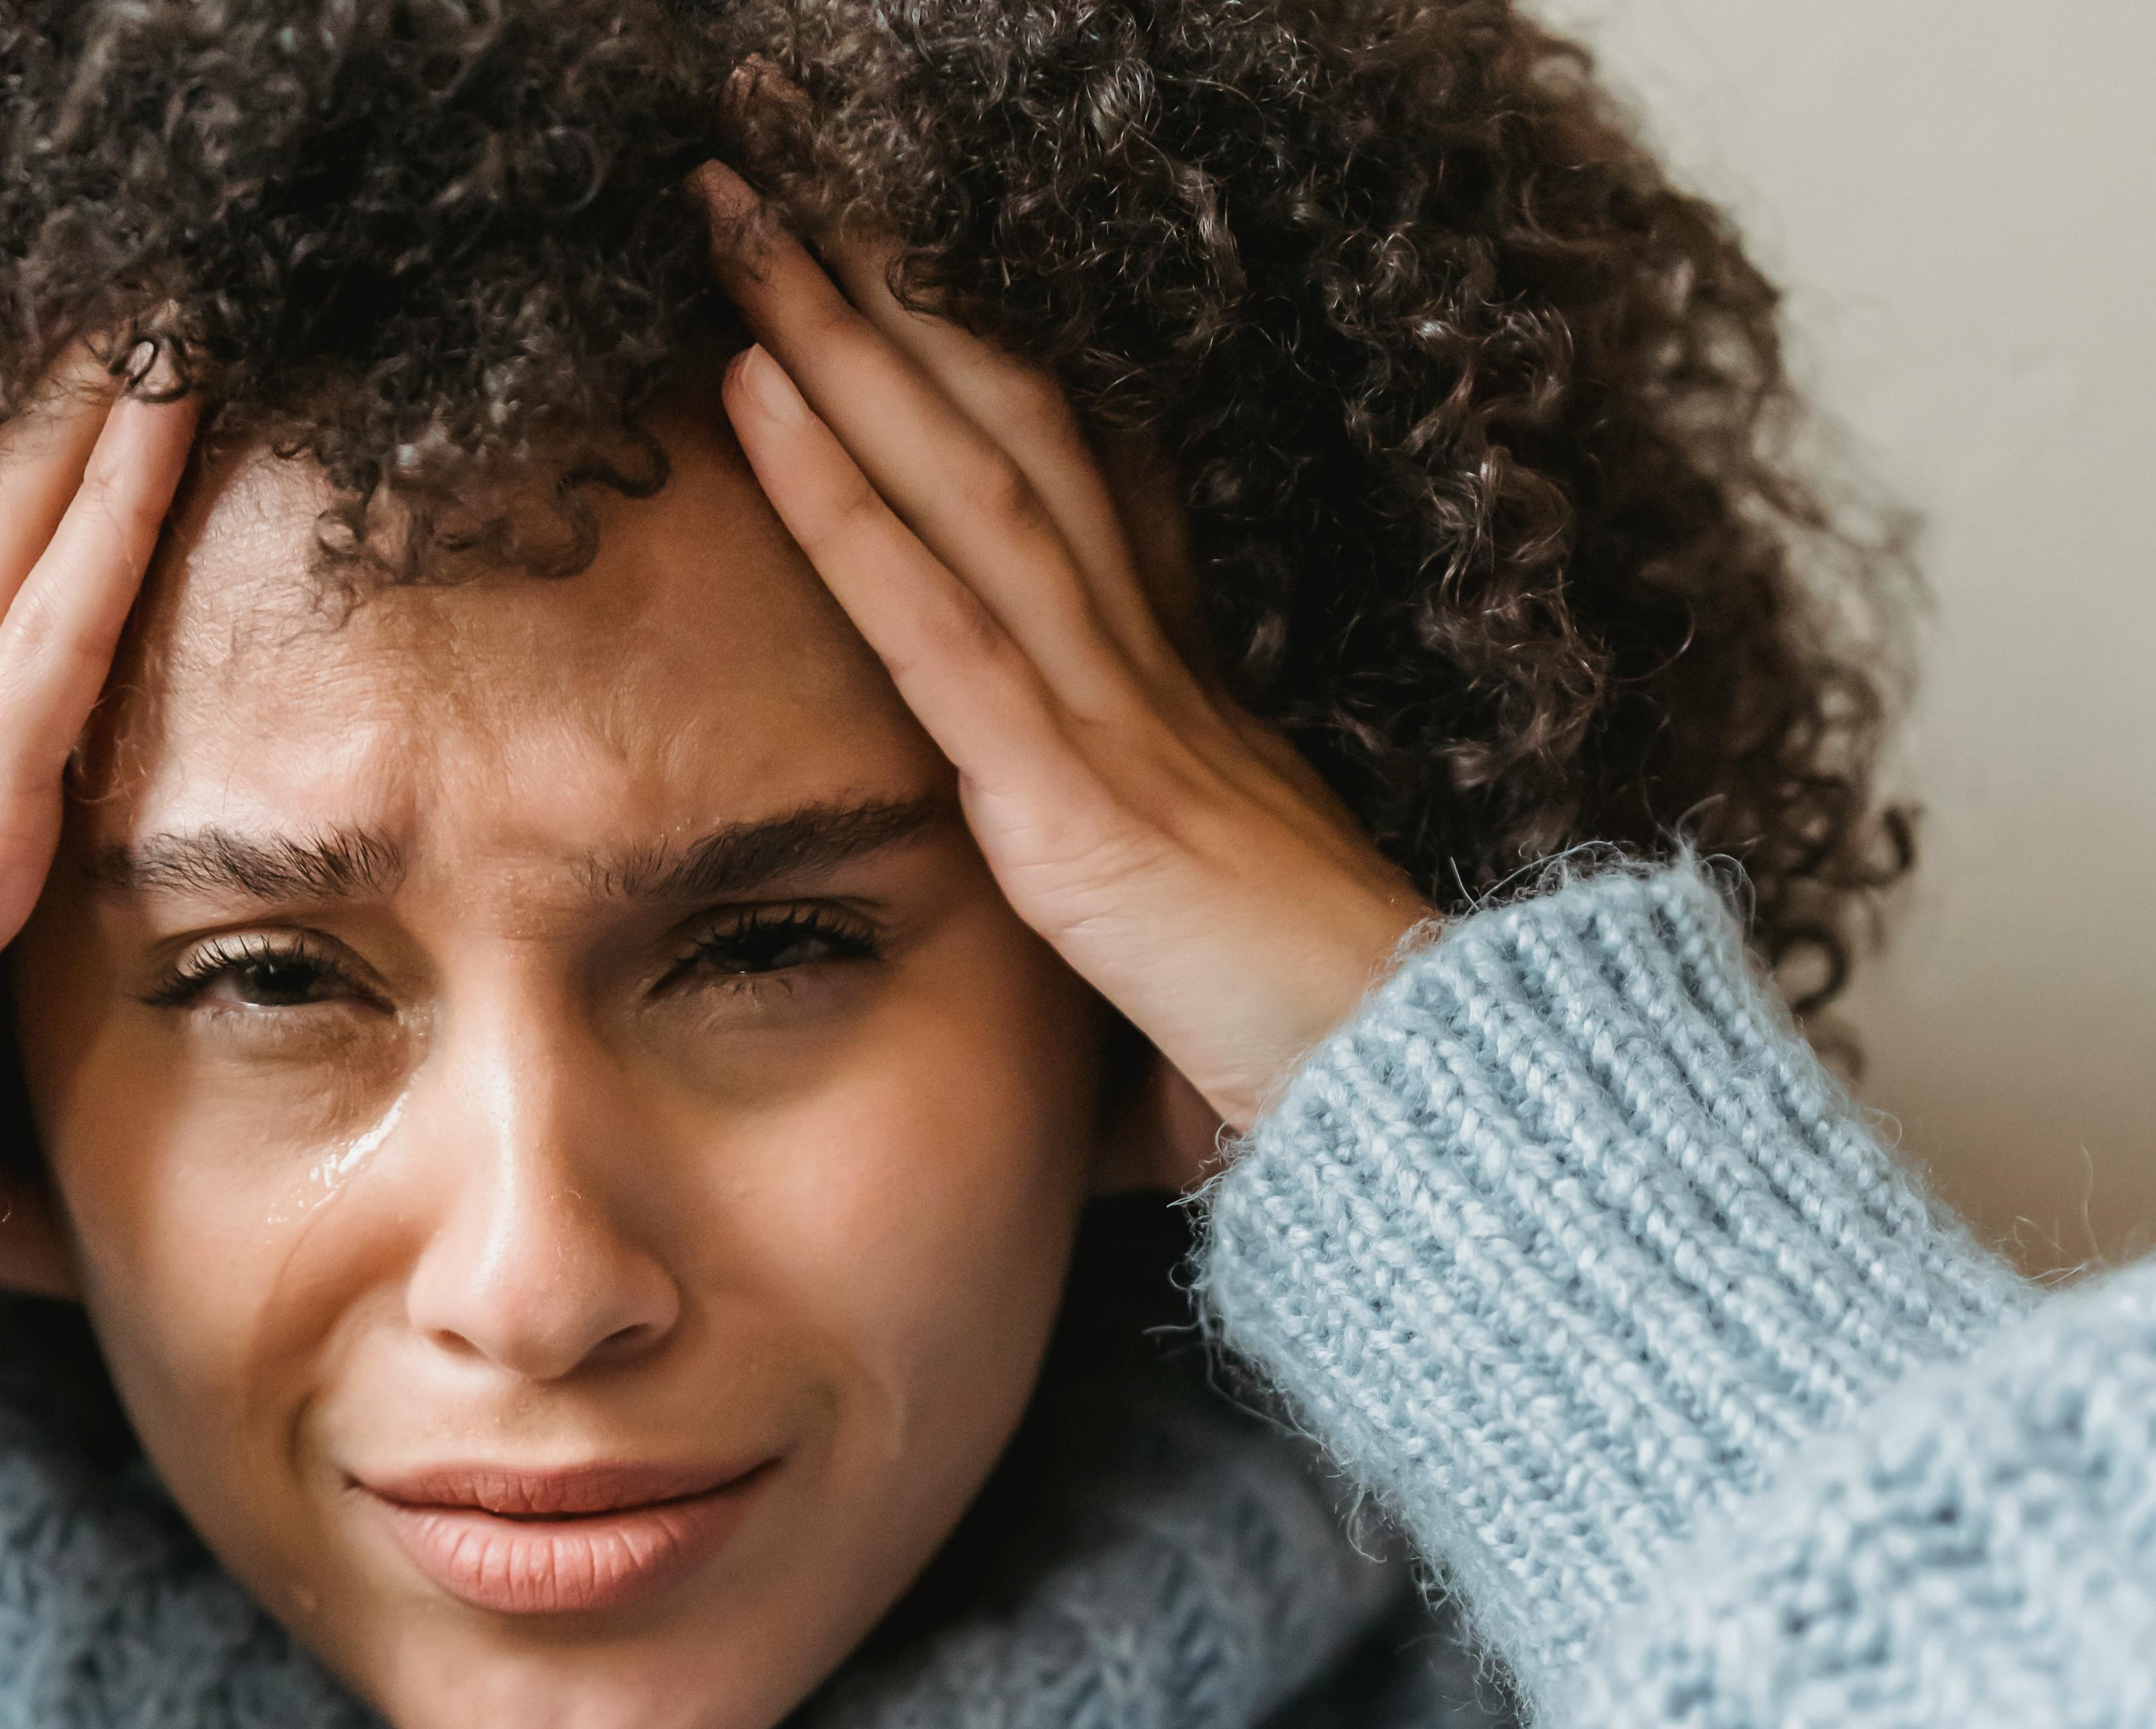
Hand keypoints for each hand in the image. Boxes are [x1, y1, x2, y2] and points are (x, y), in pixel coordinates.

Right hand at [0, 354, 196, 1285]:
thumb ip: (27, 1193)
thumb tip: (98, 1252)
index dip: (28, 531)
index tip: (83, 443)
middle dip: (56, 433)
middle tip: (134, 315)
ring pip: (24, 542)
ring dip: (94, 423)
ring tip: (166, 308)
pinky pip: (60, 620)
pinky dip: (113, 508)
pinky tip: (162, 405)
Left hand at [701, 165, 1432, 1187]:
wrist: (1417, 1111)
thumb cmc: (1321, 1082)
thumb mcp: (1197, 1035)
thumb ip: (1125, 1035)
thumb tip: (1094, 1111)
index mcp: (1187, 721)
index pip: (1085, 504)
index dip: (996, 375)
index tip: (909, 279)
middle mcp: (1151, 681)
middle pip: (1011, 435)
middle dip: (895, 301)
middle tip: (780, 189)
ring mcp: (1114, 721)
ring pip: (963, 476)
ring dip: (843, 337)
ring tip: (738, 216)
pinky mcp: (1071, 796)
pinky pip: (932, 612)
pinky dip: (839, 496)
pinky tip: (755, 390)